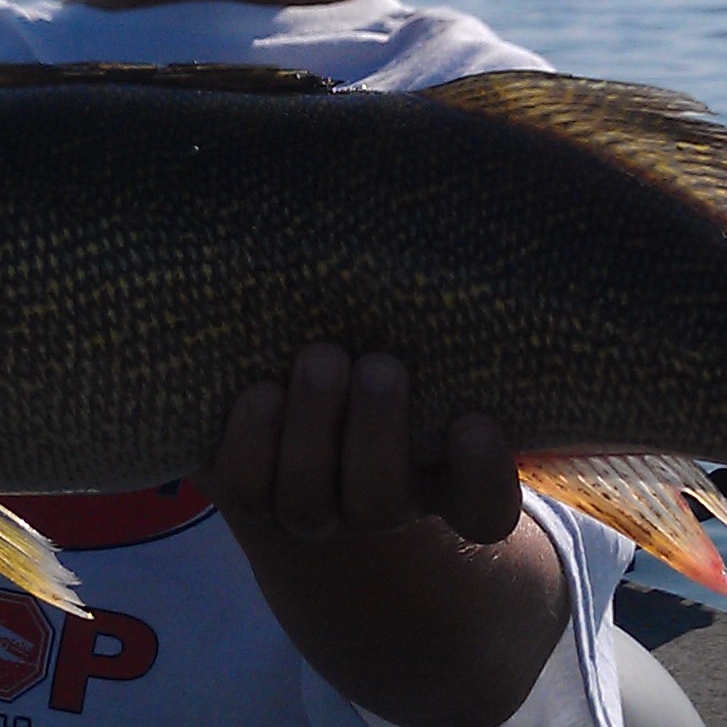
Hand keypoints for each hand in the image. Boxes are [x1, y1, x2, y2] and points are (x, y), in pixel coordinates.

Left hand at [201, 344, 518, 545]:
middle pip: (382, 503)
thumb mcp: (415, 332)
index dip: (482, 479)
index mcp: (438, 475)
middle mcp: (375, 503)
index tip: (474, 423)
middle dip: (377, 434)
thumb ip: (437, 314)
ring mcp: (308, 508)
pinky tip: (259, 391)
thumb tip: (482, 217)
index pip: (482, 510)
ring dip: (313, 429)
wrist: (286, 378)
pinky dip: (251, 440)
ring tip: (320, 358)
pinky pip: (244, 487)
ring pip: (308, 502)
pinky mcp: (246, 493)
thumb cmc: (372, 340)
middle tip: (380, 366)